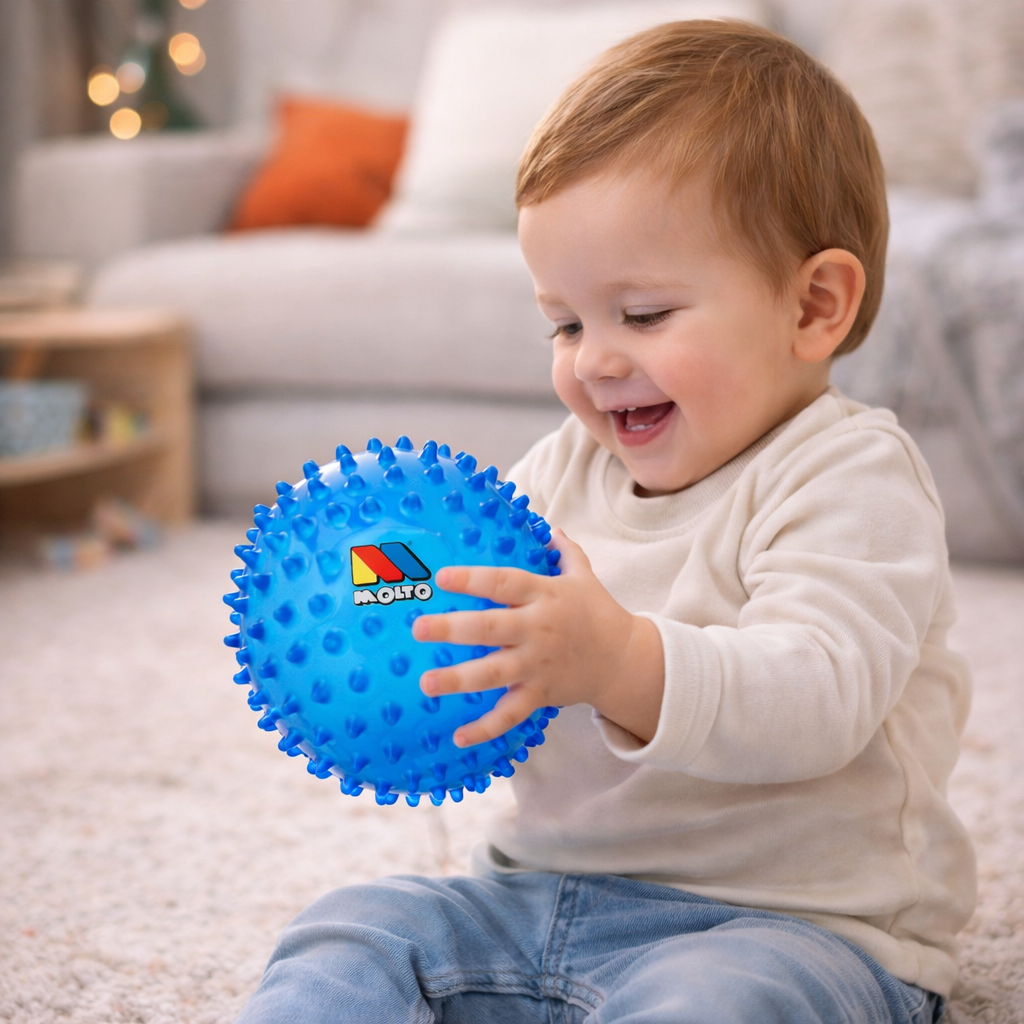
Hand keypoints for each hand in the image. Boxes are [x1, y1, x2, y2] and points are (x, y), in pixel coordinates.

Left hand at [412, 529, 664, 746]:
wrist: (625, 659)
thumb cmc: (597, 612)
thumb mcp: (584, 575)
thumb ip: (564, 551)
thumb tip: (549, 526)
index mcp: (545, 595)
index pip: (504, 582)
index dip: (473, 579)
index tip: (442, 577)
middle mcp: (538, 629)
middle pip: (490, 628)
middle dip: (452, 629)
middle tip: (418, 629)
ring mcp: (538, 665)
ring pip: (494, 674)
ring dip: (458, 680)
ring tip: (426, 683)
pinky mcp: (541, 694)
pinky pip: (511, 714)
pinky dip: (486, 729)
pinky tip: (458, 737)